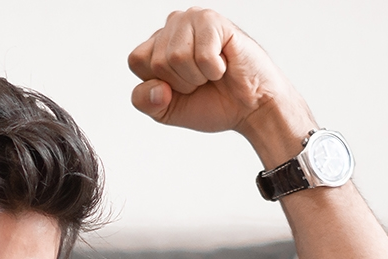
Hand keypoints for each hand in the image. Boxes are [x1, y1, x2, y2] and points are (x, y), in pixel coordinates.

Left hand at [128, 7, 311, 153]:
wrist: (251, 108)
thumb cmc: (212, 103)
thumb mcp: (166, 110)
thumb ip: (144, 101)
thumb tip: (158, 88)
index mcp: (157, 43)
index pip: (136, 61)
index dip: (159, 85)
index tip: (182, 88)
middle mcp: (172, 25)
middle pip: (156, 62)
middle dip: (181, 83)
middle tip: (202, 81)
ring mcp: (192, 19)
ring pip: (175, 57)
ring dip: (198, 76)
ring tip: (213, 73)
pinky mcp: (213, 20)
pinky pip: (201, 55)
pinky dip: (215, 70)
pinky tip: (225, 64)